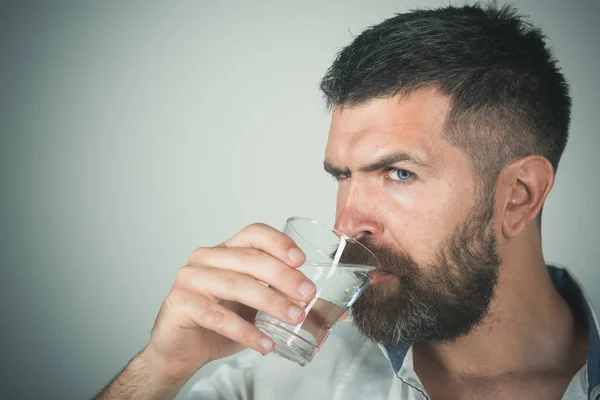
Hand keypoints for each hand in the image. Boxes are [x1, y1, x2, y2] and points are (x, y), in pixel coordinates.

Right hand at [144, 223, 316, 382]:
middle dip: (284, 276)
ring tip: (294, 317)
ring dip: (271, 302)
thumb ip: (272, 292)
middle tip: (307, 294)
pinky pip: (219, 317)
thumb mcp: (249, 303)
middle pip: (250, 259)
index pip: (254, 234)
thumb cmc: (216, 322)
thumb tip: (311, 297)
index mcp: (225, 251)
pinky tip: (266, 343)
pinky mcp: (182, 304)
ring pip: (237, 285)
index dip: (279, 243)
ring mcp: (191, 279)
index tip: (301, 260)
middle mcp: (206, 258)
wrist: (179, 350)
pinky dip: (246, 331)